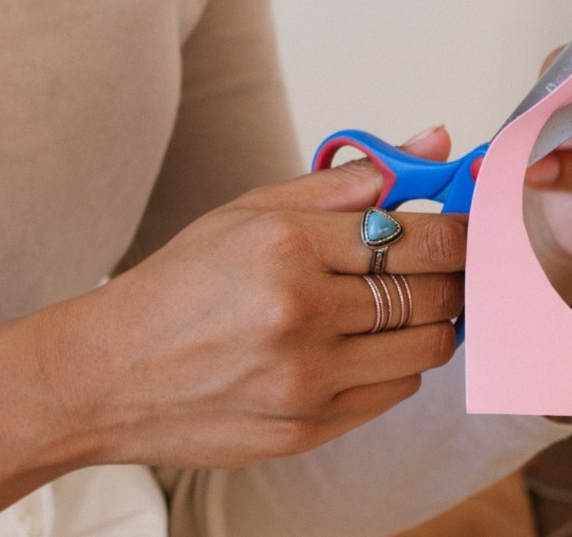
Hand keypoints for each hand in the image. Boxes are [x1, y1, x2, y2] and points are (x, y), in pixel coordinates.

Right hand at [0, 130, 464, 534]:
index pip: (425, 237)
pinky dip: (396, 364)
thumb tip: (435, 142)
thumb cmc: (182, 286)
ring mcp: (306, 378)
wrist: (106, 374)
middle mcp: (300, 311)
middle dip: (453, 276)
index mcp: (288, 243)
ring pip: (429, 346)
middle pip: (437, 293)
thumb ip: (349, 179)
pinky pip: (397, 389)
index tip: (464, 229)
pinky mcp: (308, 428)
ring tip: (402, 306)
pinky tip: (363, 346)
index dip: (461, 231)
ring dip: (432, 323)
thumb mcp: (253, 209)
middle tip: (440, 267)